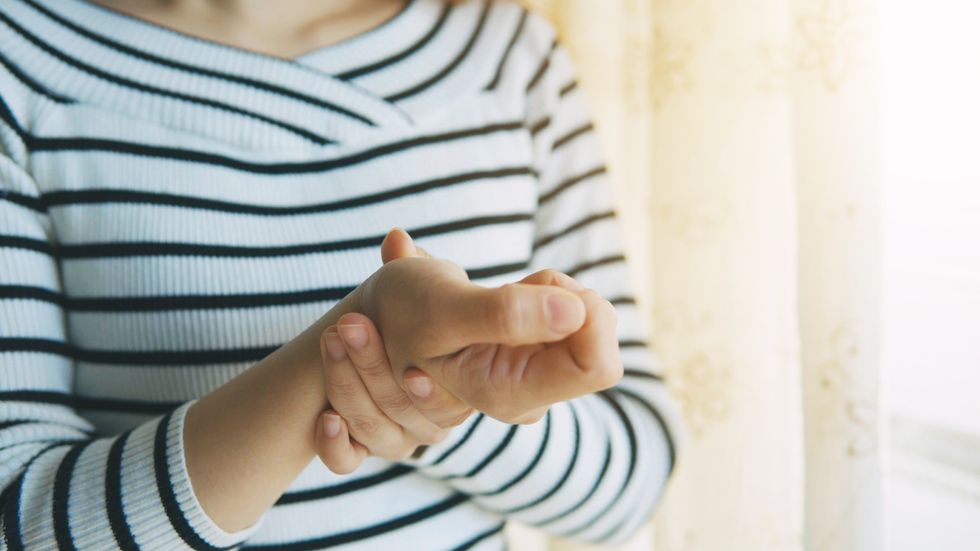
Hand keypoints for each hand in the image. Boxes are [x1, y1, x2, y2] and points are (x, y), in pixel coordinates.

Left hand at [315, 232, 472, 472]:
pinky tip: (325, 418)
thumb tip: (395, 239)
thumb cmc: (420, 306)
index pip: (446, 403)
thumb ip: (415, 268)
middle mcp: (432, 419)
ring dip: (347, 386)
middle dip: (371, 367)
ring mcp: (397, 435)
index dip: (427, 385)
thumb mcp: (427, 284)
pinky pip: (348, 462)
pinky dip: (335, 444)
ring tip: (331, 343)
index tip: (408, 358)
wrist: (387, 327)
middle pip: (401, 411)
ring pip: (372, 431)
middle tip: (349, 327)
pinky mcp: (361, 446)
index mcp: (459, 386)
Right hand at [348, 229, 620, 424]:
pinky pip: (574, 312)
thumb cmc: (402, 310)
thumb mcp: (441, 308)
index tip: (533, 287)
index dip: (581, 312)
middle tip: (508, 288)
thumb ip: (504, 314)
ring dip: (547, 291)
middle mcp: (529, 396)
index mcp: (509, 396)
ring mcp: (536, 377)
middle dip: (562, 297)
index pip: (598, 366)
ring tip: (493, 296)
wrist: (383, 312)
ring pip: (588, 320)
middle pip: (600, 340)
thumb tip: (578, 313)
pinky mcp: (539, 355)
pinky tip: (500, 300)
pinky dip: (543, 291)